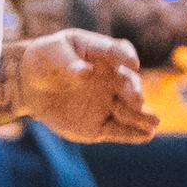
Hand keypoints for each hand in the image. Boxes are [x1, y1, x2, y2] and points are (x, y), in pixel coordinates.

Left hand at [2, 28, 154, 143]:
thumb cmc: (45, 61)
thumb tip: (85, 72)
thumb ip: (67, 62)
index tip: (132, 63)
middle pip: (128, 82)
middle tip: (136, 99)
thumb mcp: (50, 54)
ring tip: (154, 122)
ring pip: (130, 108)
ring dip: (143, 115)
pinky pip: (120, 130)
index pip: (117, 51)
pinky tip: (146, 135)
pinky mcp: (102, 124)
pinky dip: (134, 133)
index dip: (125, 56)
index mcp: (101, 53)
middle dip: (134, 90)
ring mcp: (109, 101)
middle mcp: (112, 78)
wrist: (32, 86)